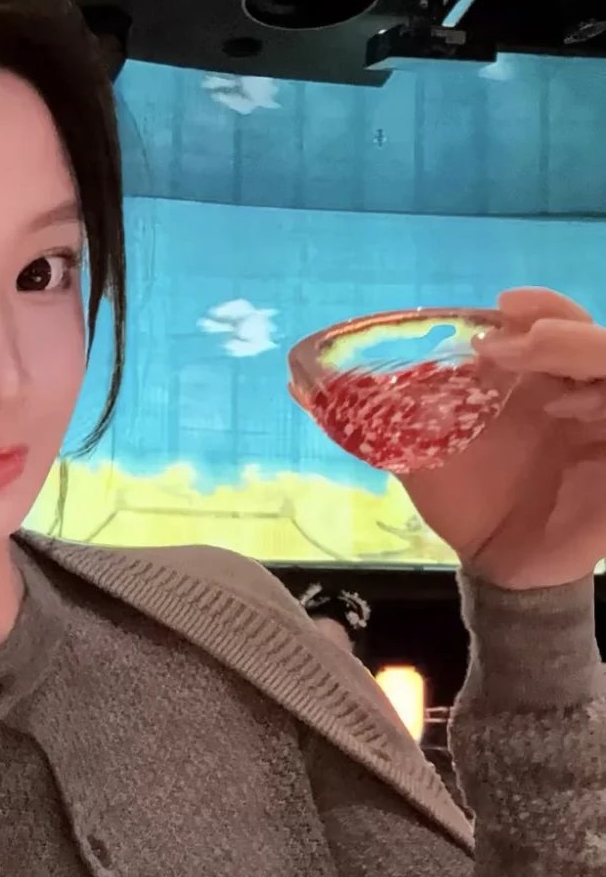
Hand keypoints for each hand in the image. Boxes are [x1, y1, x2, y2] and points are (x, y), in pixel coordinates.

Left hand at [401, 288, 605, 588]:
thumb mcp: (420, 452)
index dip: (538, 309)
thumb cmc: (471, 502)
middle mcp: (583, 393)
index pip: (555, 323)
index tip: (500, 309)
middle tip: (505, 343)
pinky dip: (605, 407)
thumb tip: (300, 384)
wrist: (501, 567)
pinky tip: (571, 417)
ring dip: (581, 357)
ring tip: (537, 372)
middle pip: (594, 339)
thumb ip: (377, 414)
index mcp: (541, 379)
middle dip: (557, 330)